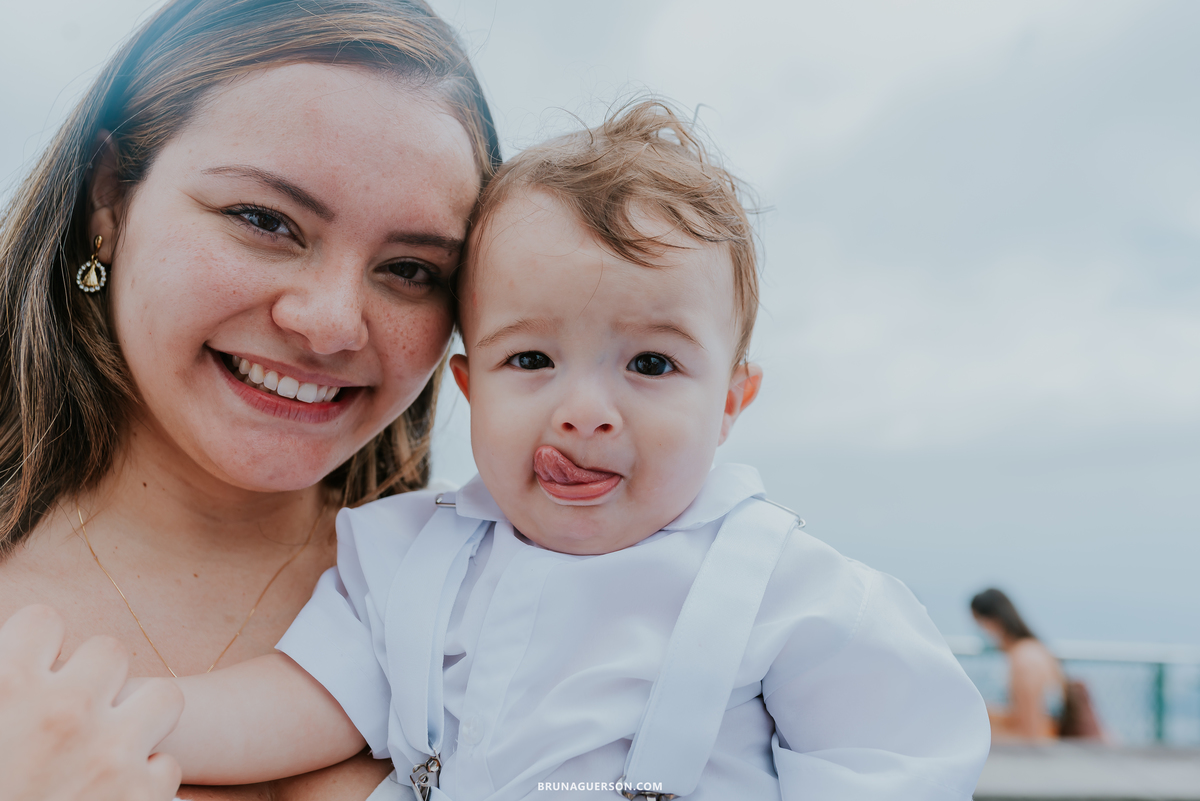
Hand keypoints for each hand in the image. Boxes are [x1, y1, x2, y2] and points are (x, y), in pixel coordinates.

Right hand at [0, 605, 184, 800]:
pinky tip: (112, 799)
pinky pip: (166, 764)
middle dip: (92, 679)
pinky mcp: (144, 799)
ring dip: (138, 717)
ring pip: (162, 696)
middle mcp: (65, 711)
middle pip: (110, 652)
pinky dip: (144, 781)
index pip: (45, 621)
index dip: (34, 648)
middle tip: (69, 713)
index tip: (27, 673)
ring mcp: (111, 754)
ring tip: (108, 743)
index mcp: (5, 688)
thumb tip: (8, 674)